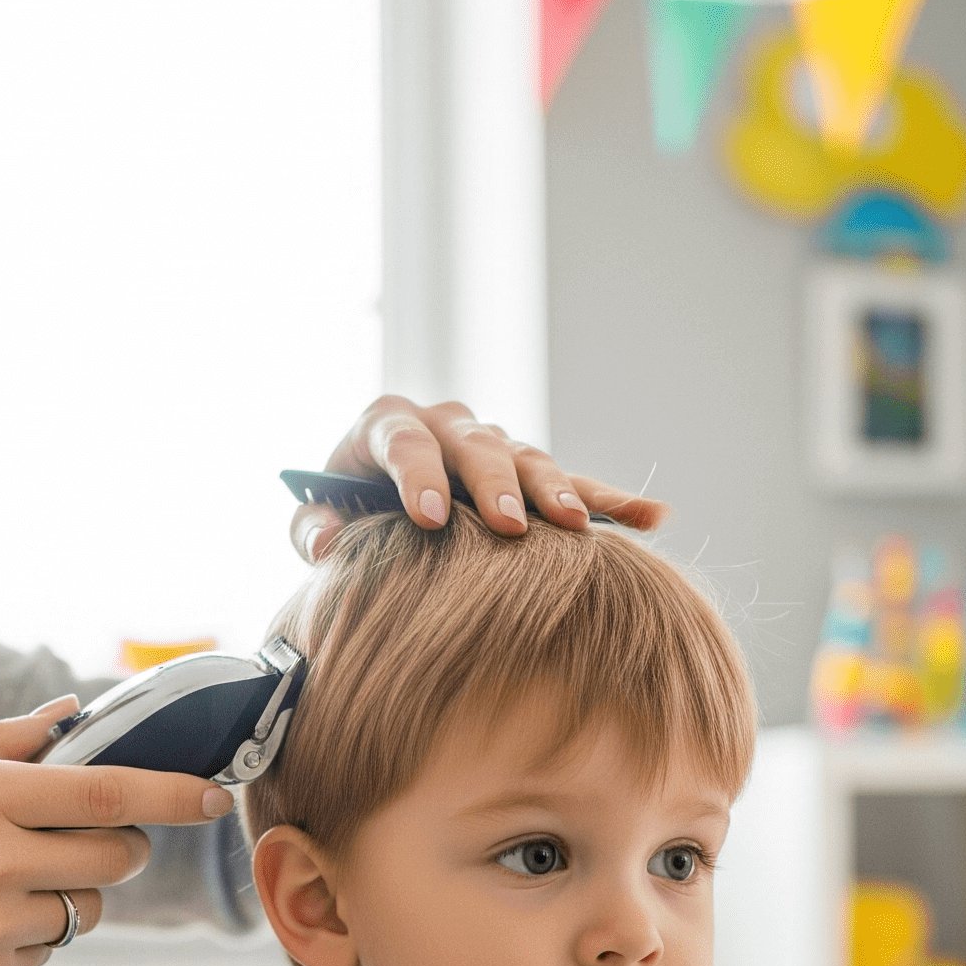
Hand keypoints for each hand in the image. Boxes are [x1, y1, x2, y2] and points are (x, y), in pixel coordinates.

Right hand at [0, 699, 231, 965]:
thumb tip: (71, 713)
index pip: (105, 792)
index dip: (172, 793)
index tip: (214, 795)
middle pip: (116, 857)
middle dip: (124, 846)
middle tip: (95, 838)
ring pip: (87, 910)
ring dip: (72, 894)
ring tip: (4, 885)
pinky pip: (47, 951)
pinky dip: (29, 936)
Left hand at [324, 396, 667, 539]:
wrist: (370, 496)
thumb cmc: (339, 508)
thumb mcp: (315, 516)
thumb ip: (313, 526)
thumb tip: (327, 542)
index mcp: (387, 423)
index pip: (403, 439)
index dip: (417, 476)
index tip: (431, 519)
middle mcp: (444, 423)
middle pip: (475, 445)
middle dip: (495, 484)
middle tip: (511, 525)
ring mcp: (488, 444)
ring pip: (526, 458)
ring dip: (554, 489)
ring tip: (575, 525)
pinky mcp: (523, 471)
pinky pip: (570, 481)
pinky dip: (608, 499)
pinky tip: (652, 516)